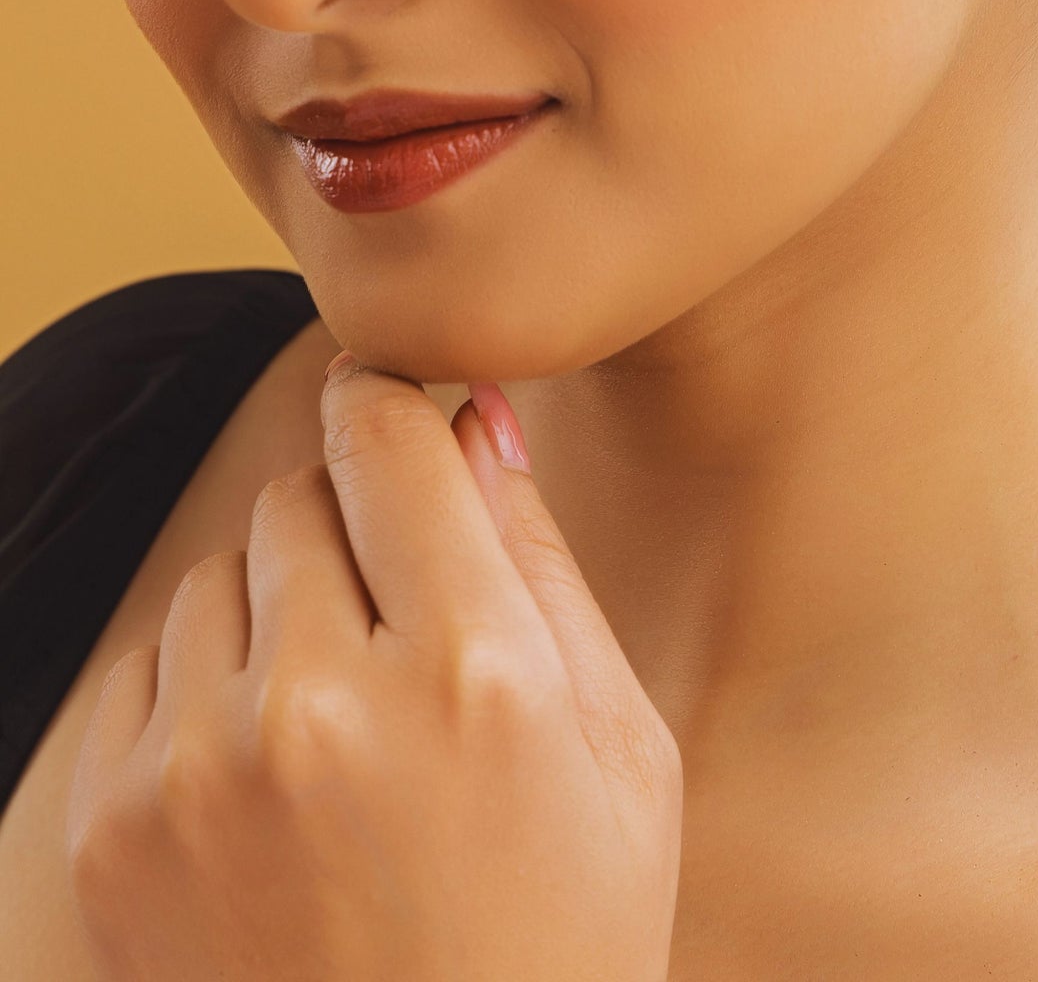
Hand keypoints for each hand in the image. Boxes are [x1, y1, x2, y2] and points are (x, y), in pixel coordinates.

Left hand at [66, 357, 681, 979]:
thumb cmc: (555, 944)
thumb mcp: (622, 758)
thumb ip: (545, 564)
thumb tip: (479, 415)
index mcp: (474, 675)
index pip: (392, 437)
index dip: (399, 408)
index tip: (401, 417)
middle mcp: (324, 704)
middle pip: (301, 491)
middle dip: (352, 532)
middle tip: (404, 637)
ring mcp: (203, 769)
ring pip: (220, 570)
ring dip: (276, 610)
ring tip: (340, 729)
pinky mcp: (116, 828)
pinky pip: (150, 663)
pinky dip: (206, 693)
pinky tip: (273, 785)